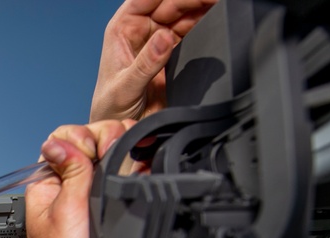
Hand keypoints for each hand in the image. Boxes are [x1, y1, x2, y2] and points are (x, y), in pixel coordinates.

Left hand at [22, 121, 133, 237]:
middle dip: (108, 140)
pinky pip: (118, 177)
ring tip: (128, 163)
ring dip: (121, 153)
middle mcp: (67, 182)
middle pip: (91, 140)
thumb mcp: (68, 210)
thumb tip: (60, 140)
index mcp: (48, 179)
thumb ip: (72, 171)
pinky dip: (130, 171)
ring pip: (108, 155)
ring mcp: (86, 192)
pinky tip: (137, 174)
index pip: (67, 136)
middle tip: (116, 155)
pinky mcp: (104, 204)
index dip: (86, 138)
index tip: (96, 153)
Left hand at [90, 0, 217, 121]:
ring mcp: (161, 40)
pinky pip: (195, 31)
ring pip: (187, 13)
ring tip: (219, 5)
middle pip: (171, 2)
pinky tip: (218, 17)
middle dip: (191, 0)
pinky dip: (208, 23)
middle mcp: (142, 30)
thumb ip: (145, 64)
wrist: (124, 133)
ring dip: (203, 8)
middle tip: (212, 1)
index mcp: (122, 28)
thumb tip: (165, 38)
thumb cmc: (110, 109)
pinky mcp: (176, 53)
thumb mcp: (125, 88)